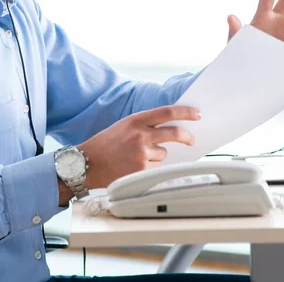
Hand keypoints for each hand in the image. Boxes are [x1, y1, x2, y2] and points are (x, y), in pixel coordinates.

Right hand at [78, 105, 200, 188]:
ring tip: (136, 157)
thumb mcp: (124, 126)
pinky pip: (154, 168)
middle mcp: (140, 135)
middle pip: (175, 133)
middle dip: (187, 137)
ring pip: (163, 154)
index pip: (167, 112)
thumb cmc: (105, 144)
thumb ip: (144, 126)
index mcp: (136, 120)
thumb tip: (169, 129)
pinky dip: (148, 168)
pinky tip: (132, 167)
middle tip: (191, 140)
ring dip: (156, 156)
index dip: (185, 112)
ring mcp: (141, 153)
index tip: (197, 114)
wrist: (87, 163)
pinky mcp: (141, 170)